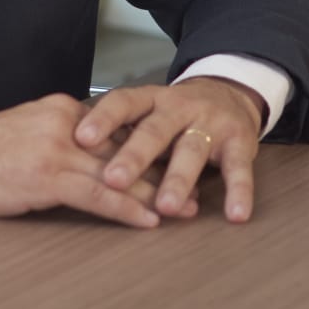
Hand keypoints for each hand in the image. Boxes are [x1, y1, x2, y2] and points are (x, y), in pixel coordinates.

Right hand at [0, 94, 187, 228]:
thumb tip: (91, 159)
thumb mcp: (27, 134)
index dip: (151, 148)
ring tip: (187, 211)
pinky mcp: (45, 175)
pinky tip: (149, 221)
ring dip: (157, 193)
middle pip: (126, 148)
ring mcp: (56, 147)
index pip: (118, 128)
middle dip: (164, 169)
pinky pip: (96, 194)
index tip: (179, 161)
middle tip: (198, 186)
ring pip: (119, 172)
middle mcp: (65, 122)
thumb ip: (61, 140)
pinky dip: (127, 209)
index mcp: (62, 109)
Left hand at [74, 77, 264, 222]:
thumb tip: (70, 152)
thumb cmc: (173, 114)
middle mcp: (178, 106)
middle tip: (113, 179)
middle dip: (134, 155)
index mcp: (149, 98)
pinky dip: (239, 191)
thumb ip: (118, 131)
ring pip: (192, 149)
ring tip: (165, 206)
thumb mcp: (145, 113)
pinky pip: (239, 167)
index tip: (80, 138)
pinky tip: (235, 214)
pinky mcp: (239, 142)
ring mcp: (210, 122)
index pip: (121, 103)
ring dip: (178, 178)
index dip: (102, 120)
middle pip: (153, 130)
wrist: (229, 94)